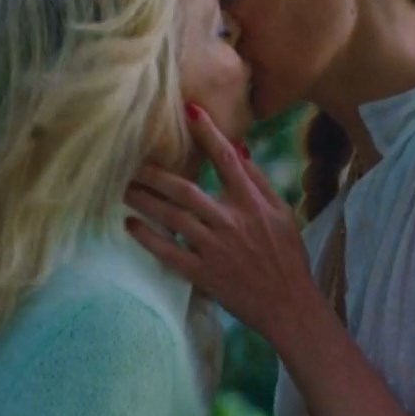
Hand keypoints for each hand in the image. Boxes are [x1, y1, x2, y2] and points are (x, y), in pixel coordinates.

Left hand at [124, 103, 324, 339]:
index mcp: (253, 204)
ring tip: (126, 190)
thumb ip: (259, 182)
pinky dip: (147, 238)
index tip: (189, 109)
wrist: (289, 305)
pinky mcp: (203, 273)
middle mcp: (231, 221)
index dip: (208, 132)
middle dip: (157, 175)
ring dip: (146, 202)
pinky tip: (130, 225)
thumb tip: (239, 148)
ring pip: (172, 218)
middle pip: (186, 190)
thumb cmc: (288, 257)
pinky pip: (168, 252)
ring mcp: (215, 248)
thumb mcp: (283, 214)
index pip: (227, 159)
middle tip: (134, 165)